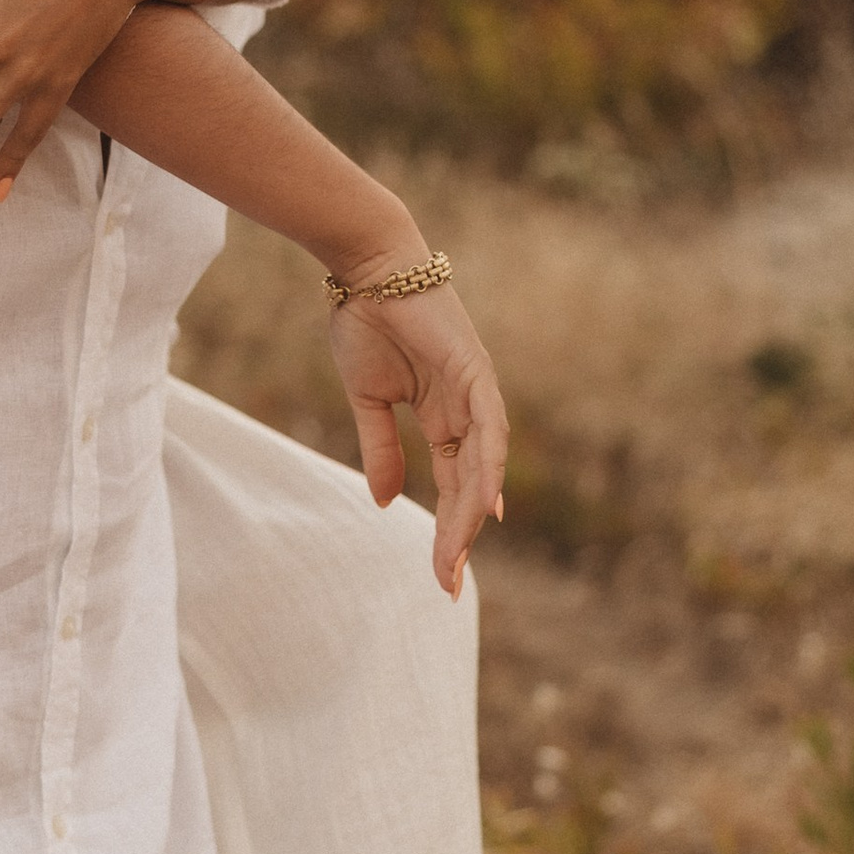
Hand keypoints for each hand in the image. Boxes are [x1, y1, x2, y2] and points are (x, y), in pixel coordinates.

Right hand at [324, 264, 509, 599]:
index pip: (452, 485)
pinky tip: (485, 505)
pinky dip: (488, 468)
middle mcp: (468, 411)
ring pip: (484, 467)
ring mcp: (476, 392)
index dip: (447, 530)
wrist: (365, 270)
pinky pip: (487, 430)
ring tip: (459, 556)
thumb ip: (381, 449)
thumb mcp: (368, 401)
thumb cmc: (366, 323)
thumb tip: (385, 503)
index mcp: (444, 419)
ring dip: (472, 513)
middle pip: (471, 486)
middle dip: (459, 536)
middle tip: (448, 582)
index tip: (439, 576)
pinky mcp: (475, 372)